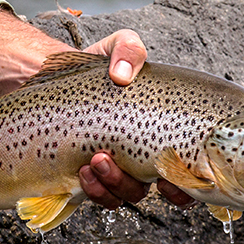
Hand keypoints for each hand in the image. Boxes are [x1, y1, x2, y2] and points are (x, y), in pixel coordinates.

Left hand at [0, 7, 194, 208]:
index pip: (189, 168)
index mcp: (162, 129)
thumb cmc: (94, 67)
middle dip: (140, 183)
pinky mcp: (92, 177)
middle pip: (161, 189)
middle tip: (121, 162)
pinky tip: (81, 169)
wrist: (53, 83)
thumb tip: (122, 76)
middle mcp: (146, 153)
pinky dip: (95, 189)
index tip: (170, 178)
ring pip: (128, 194)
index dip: (189, 184)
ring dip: (115, 183)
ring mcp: (119, 168)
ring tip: (95, 159)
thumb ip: (129, 49)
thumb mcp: (117, 46)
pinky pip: (101, 197)